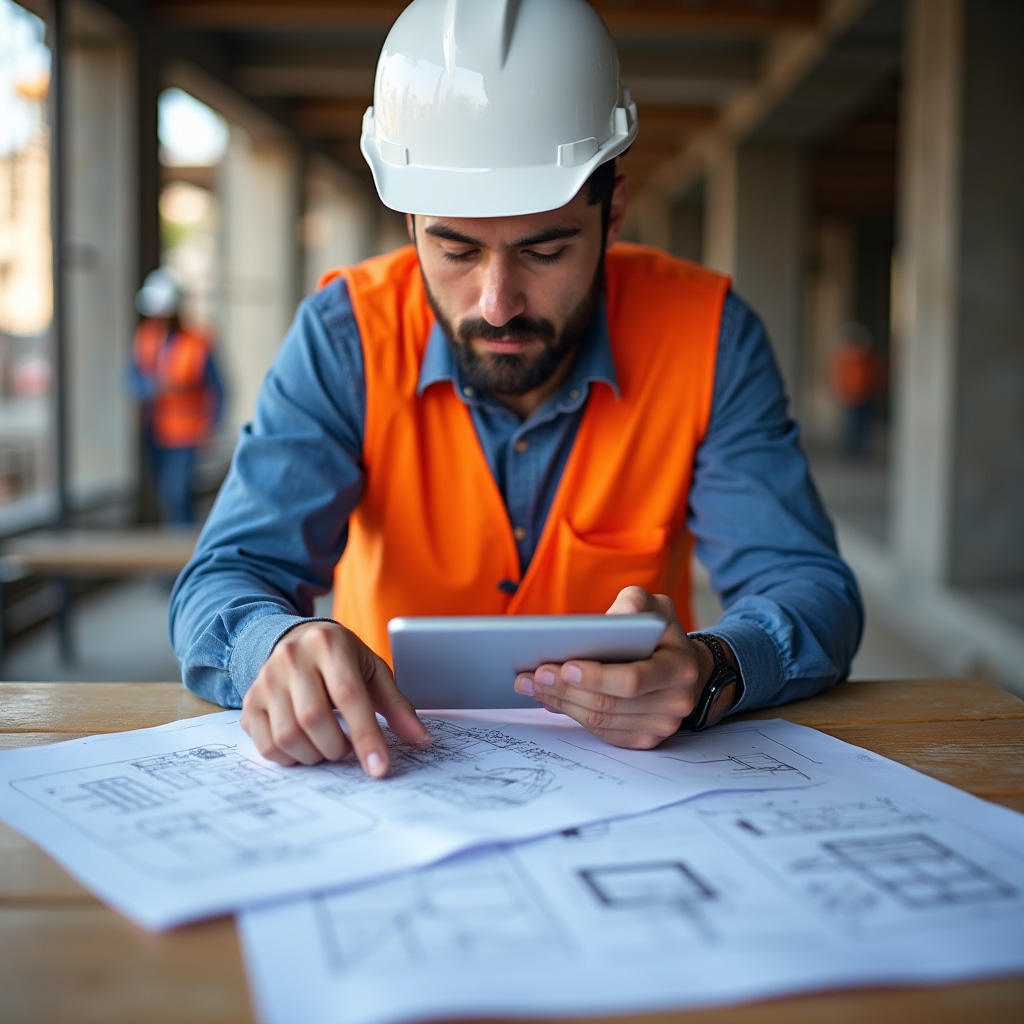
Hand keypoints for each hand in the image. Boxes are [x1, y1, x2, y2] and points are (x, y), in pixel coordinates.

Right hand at [240, 620, 430, 775]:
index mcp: (328, 644)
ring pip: (288, 736)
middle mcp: (291, 658)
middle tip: (348, 749)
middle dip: (338, 748)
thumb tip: (421, 739)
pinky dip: (291, 757)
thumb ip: (396, 705)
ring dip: (315, 754)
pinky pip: (267, 746)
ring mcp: (265, 680)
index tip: (379, 767)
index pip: (348, 696)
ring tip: (329, 745)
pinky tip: (306, 745)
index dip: (366, 736)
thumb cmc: (341, 658)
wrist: (296, 640)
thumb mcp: (373, 671)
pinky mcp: (250, 702)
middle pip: (313, 719)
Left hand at [513, 586, 711, 748]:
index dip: (596, 677)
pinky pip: (601, 731)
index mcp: (679, 668)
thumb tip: (618, 616)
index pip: (633, 680)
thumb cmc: (661, 634)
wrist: (681, 667)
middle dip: (565, 688)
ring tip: (531, 684)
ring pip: (600, 719)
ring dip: (560, 702)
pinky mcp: (644, 739)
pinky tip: (549, 697)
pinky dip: (572, 714)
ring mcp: (661, 726)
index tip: (564, 666)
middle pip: (609, 703)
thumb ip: (635, 602)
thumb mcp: (654, 607)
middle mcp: (676, 702)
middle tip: (532, 674)